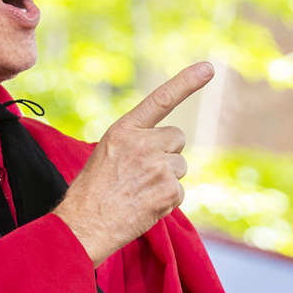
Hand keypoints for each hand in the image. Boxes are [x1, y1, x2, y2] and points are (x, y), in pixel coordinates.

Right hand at [53, 64, 211, 261]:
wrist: (84, 225)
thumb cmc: (92, 192)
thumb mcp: (106, 153)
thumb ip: (135, 142)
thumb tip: (167, 144)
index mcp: (124, 130)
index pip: (161, 99)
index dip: (186, 82)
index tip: (208, 68)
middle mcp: (143, 143)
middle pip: (177, 138)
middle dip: (168, 154)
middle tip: (142, 174)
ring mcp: (158, 166)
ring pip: (180, 167)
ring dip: (167, 180)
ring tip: (139, 192)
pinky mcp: (169, 190)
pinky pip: (180, 192)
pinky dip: (167, 201)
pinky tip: (145, 206)